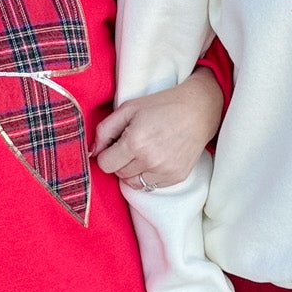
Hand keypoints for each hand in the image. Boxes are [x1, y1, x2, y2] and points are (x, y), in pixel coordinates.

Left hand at [94, 69, 223, 190]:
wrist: (198, 111)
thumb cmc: (161, 106)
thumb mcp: (128, 109)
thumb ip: (105, 130)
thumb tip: (93, 152)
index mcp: (135, 142)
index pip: (105, 164)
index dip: (107, 153)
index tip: (116, 144)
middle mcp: (150, 160)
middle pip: (119, 173)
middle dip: (121, 161)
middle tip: (133, 144)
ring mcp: (165, 171)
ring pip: (133, 183)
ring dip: (134, 170)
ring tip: (145, 152)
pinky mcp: (176, 177)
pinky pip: (151, 186)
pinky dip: (149, 175)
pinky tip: (158, 158)